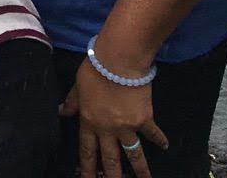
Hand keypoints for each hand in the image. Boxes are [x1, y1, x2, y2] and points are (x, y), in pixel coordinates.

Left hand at [63, 58, 166, 177]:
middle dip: (112, 176)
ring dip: (140, 169)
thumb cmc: (95, 69)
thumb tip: (61, 112)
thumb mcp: (78, 85)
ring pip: (134, 154)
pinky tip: (165, 146)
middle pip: (110, 158)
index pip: (87, 150)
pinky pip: (153, 133)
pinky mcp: (144, 119)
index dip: (87, 167)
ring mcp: (127, 127)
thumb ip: (72, 102)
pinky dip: (159, 139)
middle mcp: (108, 129)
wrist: (119, 61)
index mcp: (89, 121)